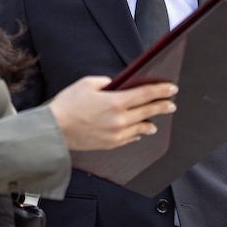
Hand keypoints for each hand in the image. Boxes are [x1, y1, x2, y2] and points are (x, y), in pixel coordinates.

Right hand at [48, 76, 176, 151]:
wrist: (55, 130)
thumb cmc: (68, 105)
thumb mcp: (87, 83)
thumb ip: (106, 82)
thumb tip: (115, 86)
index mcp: (115, 102)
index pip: (145, 94)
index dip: (160, 90)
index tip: (171, 88)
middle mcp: (120, 120)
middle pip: (147, 111)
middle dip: (162, 106)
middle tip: (171, 104)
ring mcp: (116, 134)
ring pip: (141, 128)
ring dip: (150, 122)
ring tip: (155, 121)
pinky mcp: (110, 144)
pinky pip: (129, 139)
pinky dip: (136, 134)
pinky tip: (138, 133)